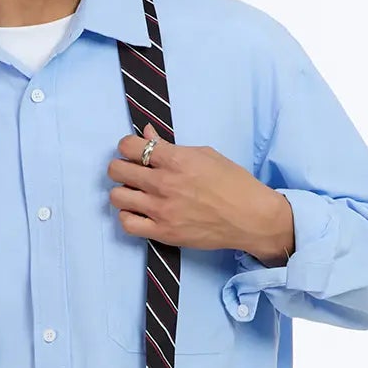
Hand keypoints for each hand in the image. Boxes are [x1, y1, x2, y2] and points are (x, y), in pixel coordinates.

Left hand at [107, 121, 294, 263]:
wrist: (250, 217)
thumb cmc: (232, 183)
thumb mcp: (205, 155)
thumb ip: (171, 146)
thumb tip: (148, 135)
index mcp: (175, 159)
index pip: (129, 146)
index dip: (127, 146)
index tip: (133, 151)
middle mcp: (164, 183)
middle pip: (117, 170)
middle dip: (120, 167)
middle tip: (130, 172)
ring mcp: (162, 210)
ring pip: (117, 197)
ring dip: (123, 192)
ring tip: (135, 193)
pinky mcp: (163, 232)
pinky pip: (128, 224)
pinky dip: (128, 216)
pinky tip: (138, 212)